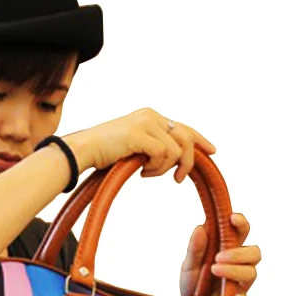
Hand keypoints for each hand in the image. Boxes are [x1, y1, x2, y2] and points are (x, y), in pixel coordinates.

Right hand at [63, 108, 214, 177]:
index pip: (183, 127)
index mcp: (150, 116)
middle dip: (188, 162)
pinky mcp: (141, 134)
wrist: (84, 150)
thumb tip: (172, 160)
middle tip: (178, 180)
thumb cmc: (104, 153)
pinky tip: (141, 172)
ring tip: (147, 174)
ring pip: (176, 150)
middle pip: (186, 138)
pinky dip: (156, 169)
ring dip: (164, 169)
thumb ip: (152, 149)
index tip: (213, 151)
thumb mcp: (133, 148)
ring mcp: (147, 123)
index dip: (200, 139)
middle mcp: (152, 115)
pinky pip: (164, 155)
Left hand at [179, 213, 260, 295]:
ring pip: (252, 272)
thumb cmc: (192, 284)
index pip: (242, 233)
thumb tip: (200, 227)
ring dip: (235, 270)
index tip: (232, 218)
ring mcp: (240, 284)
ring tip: (214, 270)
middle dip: (238, 253)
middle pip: (254, 253)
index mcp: (228, 251)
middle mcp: (238, 266)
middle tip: (218, 257)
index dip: (241, 223)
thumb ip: (195, 248)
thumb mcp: (188, 265)